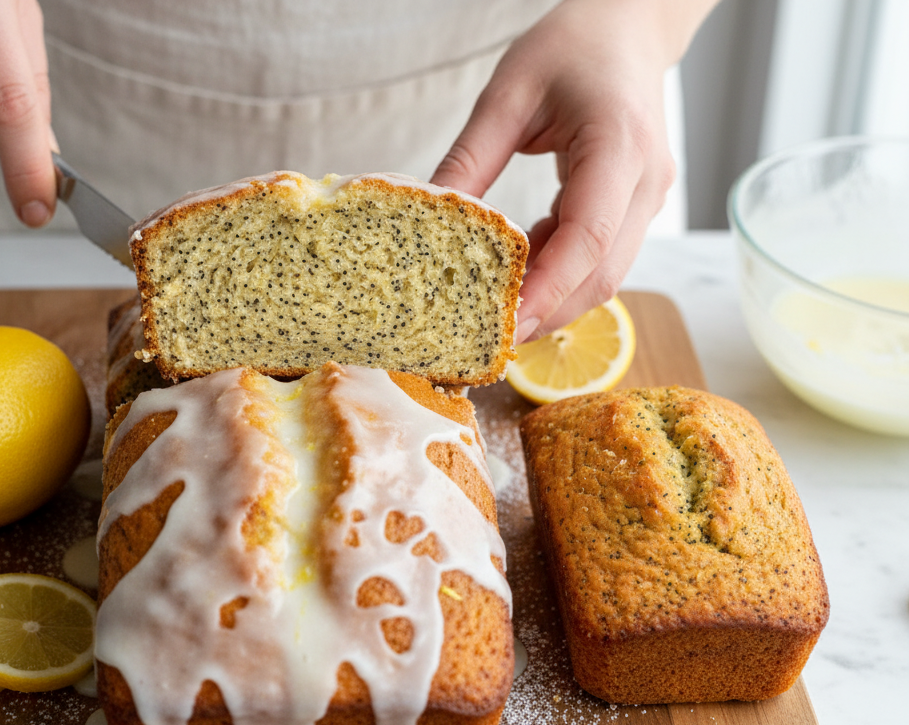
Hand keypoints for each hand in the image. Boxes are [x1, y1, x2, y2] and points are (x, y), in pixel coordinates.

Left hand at [432, 0, 716, 340]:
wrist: (629, 25)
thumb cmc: (572, 45)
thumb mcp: (507, 93)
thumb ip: (470, 158)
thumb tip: (432, 218)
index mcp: (619, 145)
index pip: (589, 237)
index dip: (549, 289)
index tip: (506, 324)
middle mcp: (646, 180)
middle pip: (603, 272)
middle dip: (548, 311)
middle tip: (489, 338)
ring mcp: (648, 196)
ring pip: (607, 274)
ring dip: (554, 299)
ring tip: (496, 310)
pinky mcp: (637, 205)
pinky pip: (601, 256)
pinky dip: (561, 273)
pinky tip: (520, 269)